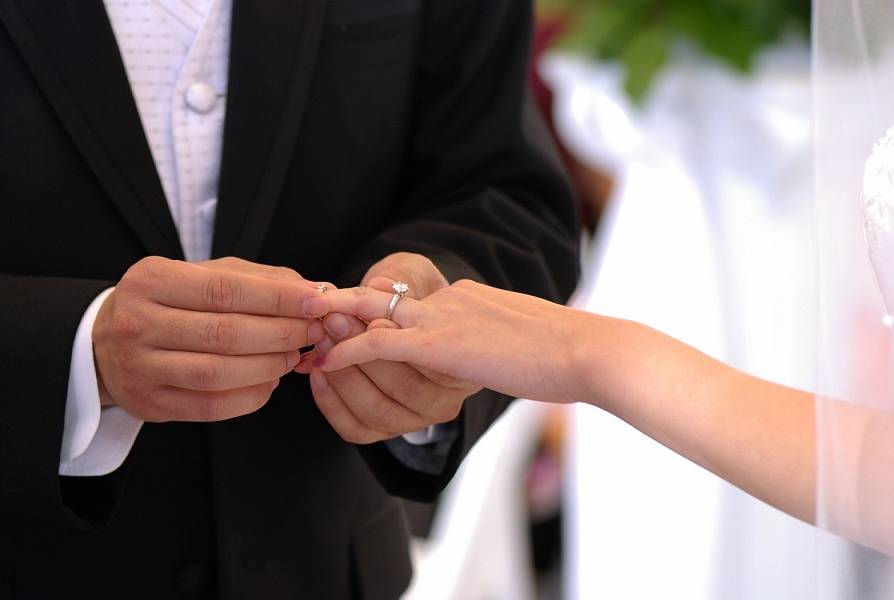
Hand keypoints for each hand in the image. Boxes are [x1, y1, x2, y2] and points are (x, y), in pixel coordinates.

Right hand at [92, 256, 329, 421]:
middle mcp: (139, 323)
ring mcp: (140, 368)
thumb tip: (310, 288)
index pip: (225, 289)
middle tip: (312, 331)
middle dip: (281, 333)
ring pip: (218, 373)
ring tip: (292, 355)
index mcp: (151, 280)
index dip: (277, 298)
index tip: (316, 301)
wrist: (105, 343)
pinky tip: (269, 381)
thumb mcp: (201, 275)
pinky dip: (251, 396)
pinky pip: (211, 407)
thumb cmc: (169, 302)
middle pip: (225, 333)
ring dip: (268, 366)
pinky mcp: (150, 404)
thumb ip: (255, 278)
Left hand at [296, 253, 479, 443]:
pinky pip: (355, 428)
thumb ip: (403, 283)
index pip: (423, 358)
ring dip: (342, 375)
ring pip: (376, 409)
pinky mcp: (386, 431)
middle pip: (401, 387)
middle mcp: (444, 401)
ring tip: (323, 341)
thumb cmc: (414, 297)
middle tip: (332, 322)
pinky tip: (319, 371)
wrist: (405, 319)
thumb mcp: (417, 277)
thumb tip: (379, 286)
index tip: (356, 312)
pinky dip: (331, 401)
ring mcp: (415, 420)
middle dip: (358, 352)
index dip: (385, 336)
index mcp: (462, 367)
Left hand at [315, 279, 588, 404]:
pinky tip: (326, 363)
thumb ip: (491, 337)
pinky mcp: (442, 343)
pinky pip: (380, 343)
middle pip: (381, 297)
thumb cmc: (562, 353)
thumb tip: (484, 350)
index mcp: (467, 297)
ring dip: (335, 328)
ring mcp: (444, 318)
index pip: (410, 301)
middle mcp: (449, 299)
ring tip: (306, 339)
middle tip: (311, 317)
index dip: (374, 308)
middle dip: (342, 307)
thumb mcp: (519, 339)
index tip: (349, 320)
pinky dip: (348, 351)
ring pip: (372, 315)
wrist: (584, 349)